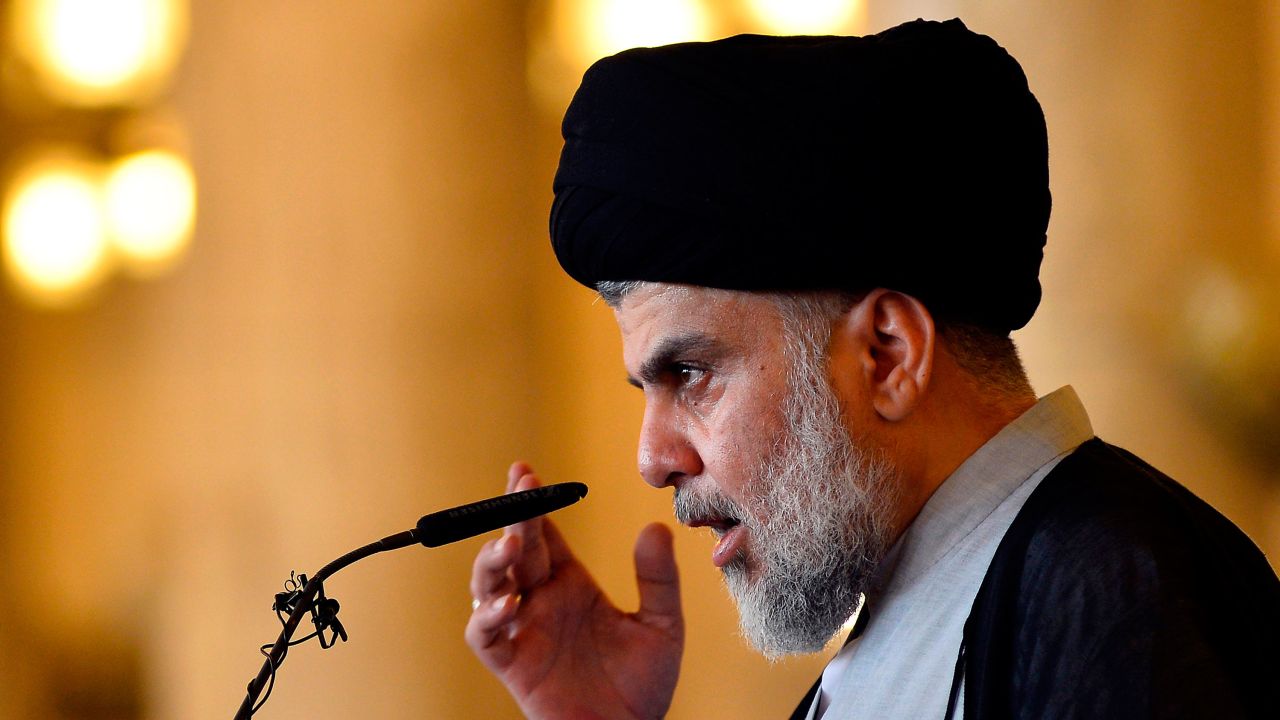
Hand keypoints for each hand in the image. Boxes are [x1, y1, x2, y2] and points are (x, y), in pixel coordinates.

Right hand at [466, 462, 683, 718]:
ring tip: (510, 544)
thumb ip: (658, 580)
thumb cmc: (643, 684)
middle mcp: (541, 601)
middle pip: (515, 549)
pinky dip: (485, 619)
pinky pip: (484, 638)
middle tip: (520, 486)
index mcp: (571, 584)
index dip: (532, 502)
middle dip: (513, 516)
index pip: (544, 533)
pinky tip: (506, 605)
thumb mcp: (662, 625)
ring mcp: (523, 631)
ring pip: (487, 586)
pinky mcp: (514, 665)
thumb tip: (656, 527)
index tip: (527, 471)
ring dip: (492, 561)